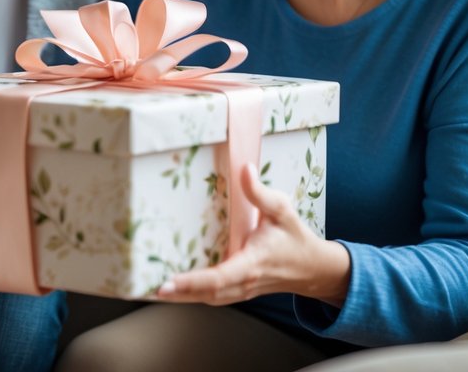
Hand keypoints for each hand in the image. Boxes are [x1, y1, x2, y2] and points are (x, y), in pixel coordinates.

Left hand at [155, 163, 349, 305]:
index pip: (221, 277)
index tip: (172, 282)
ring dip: (185, 298)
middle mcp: (246, 281)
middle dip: (182, 293)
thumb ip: (260, 192)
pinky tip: (178, 290)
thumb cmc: (294, 237)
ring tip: (159, 290)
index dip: (195, 281)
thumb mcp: (282, 210)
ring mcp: (243, 290)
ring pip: (210, 299)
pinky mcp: (240, 291)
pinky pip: (215, 297)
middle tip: (156, 288)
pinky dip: (195, 296)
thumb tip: (244, 169)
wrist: (312, 268)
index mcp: (254, 261)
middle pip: (209, 294)